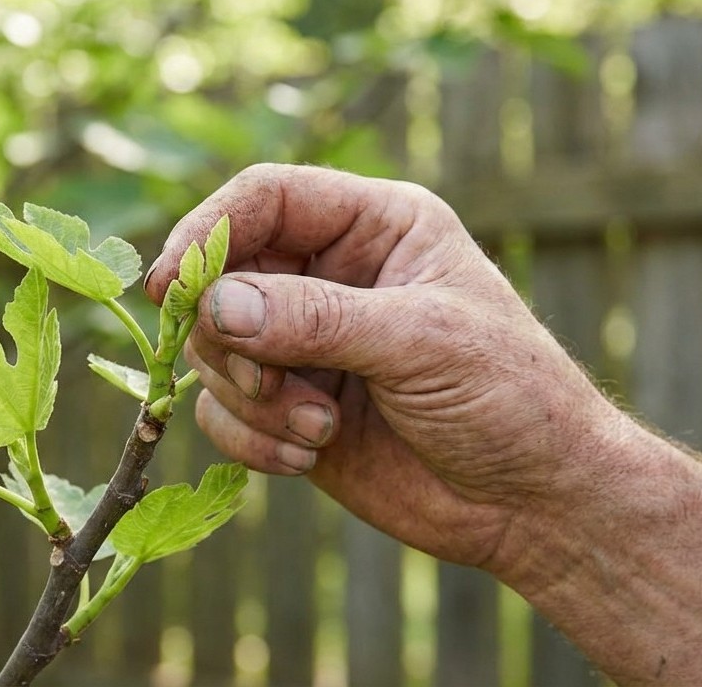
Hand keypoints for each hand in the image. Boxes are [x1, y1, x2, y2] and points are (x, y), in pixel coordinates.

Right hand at [145, 164, 618, 567]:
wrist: (532, 503)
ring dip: (250, 396)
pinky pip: (223, 410)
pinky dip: (250, 438)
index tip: (169, 284)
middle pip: (222, 276)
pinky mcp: (289, 407)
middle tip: (269, 382)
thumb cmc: (508, 397)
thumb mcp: (422, 341)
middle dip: (230, 337)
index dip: (208, 231)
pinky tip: (309, 455)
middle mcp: (330, 274)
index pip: (265, 198)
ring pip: (213, 347)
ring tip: (319, 427)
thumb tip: (214, 304)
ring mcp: (305, 344)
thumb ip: (316, 318)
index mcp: (375, 225)